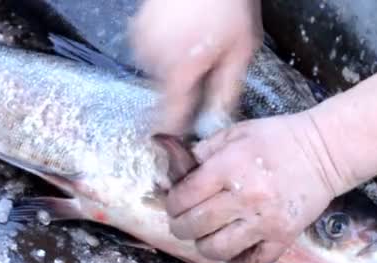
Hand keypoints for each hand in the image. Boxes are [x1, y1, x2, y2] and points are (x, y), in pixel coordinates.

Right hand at [130, 0, 263, 136]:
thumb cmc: (229, 6)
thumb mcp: (241, 50)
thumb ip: (227, 90)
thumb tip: (217, 120)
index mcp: (179, 71)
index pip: (171, 115)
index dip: (177, 128)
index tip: (179, 136)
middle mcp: (153, 60)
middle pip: (165, 92)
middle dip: (182, 89)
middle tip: (203, 68)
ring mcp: (140, 43)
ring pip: (156, 73)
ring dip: (172, 69)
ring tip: (194, 45)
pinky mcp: (135, 30)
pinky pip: (149, 53)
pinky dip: (163, 51)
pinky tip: (181, 35)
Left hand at [165, 113, 340, 262]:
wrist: (325, 151)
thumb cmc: (277, 139)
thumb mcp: (234, 134)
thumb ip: (202, 152)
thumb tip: (175, 173)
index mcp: (229, 168)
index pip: (183, 197)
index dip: (172, 203)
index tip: (176, 203)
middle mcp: (245, 197)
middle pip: (194, 226)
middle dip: (180, 226)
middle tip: (183, 222)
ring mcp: (265, 221)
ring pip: (217, 250)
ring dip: (204, 245)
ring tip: (206, 236)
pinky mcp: (283, 237)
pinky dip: (236, 261)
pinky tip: (232, 248)